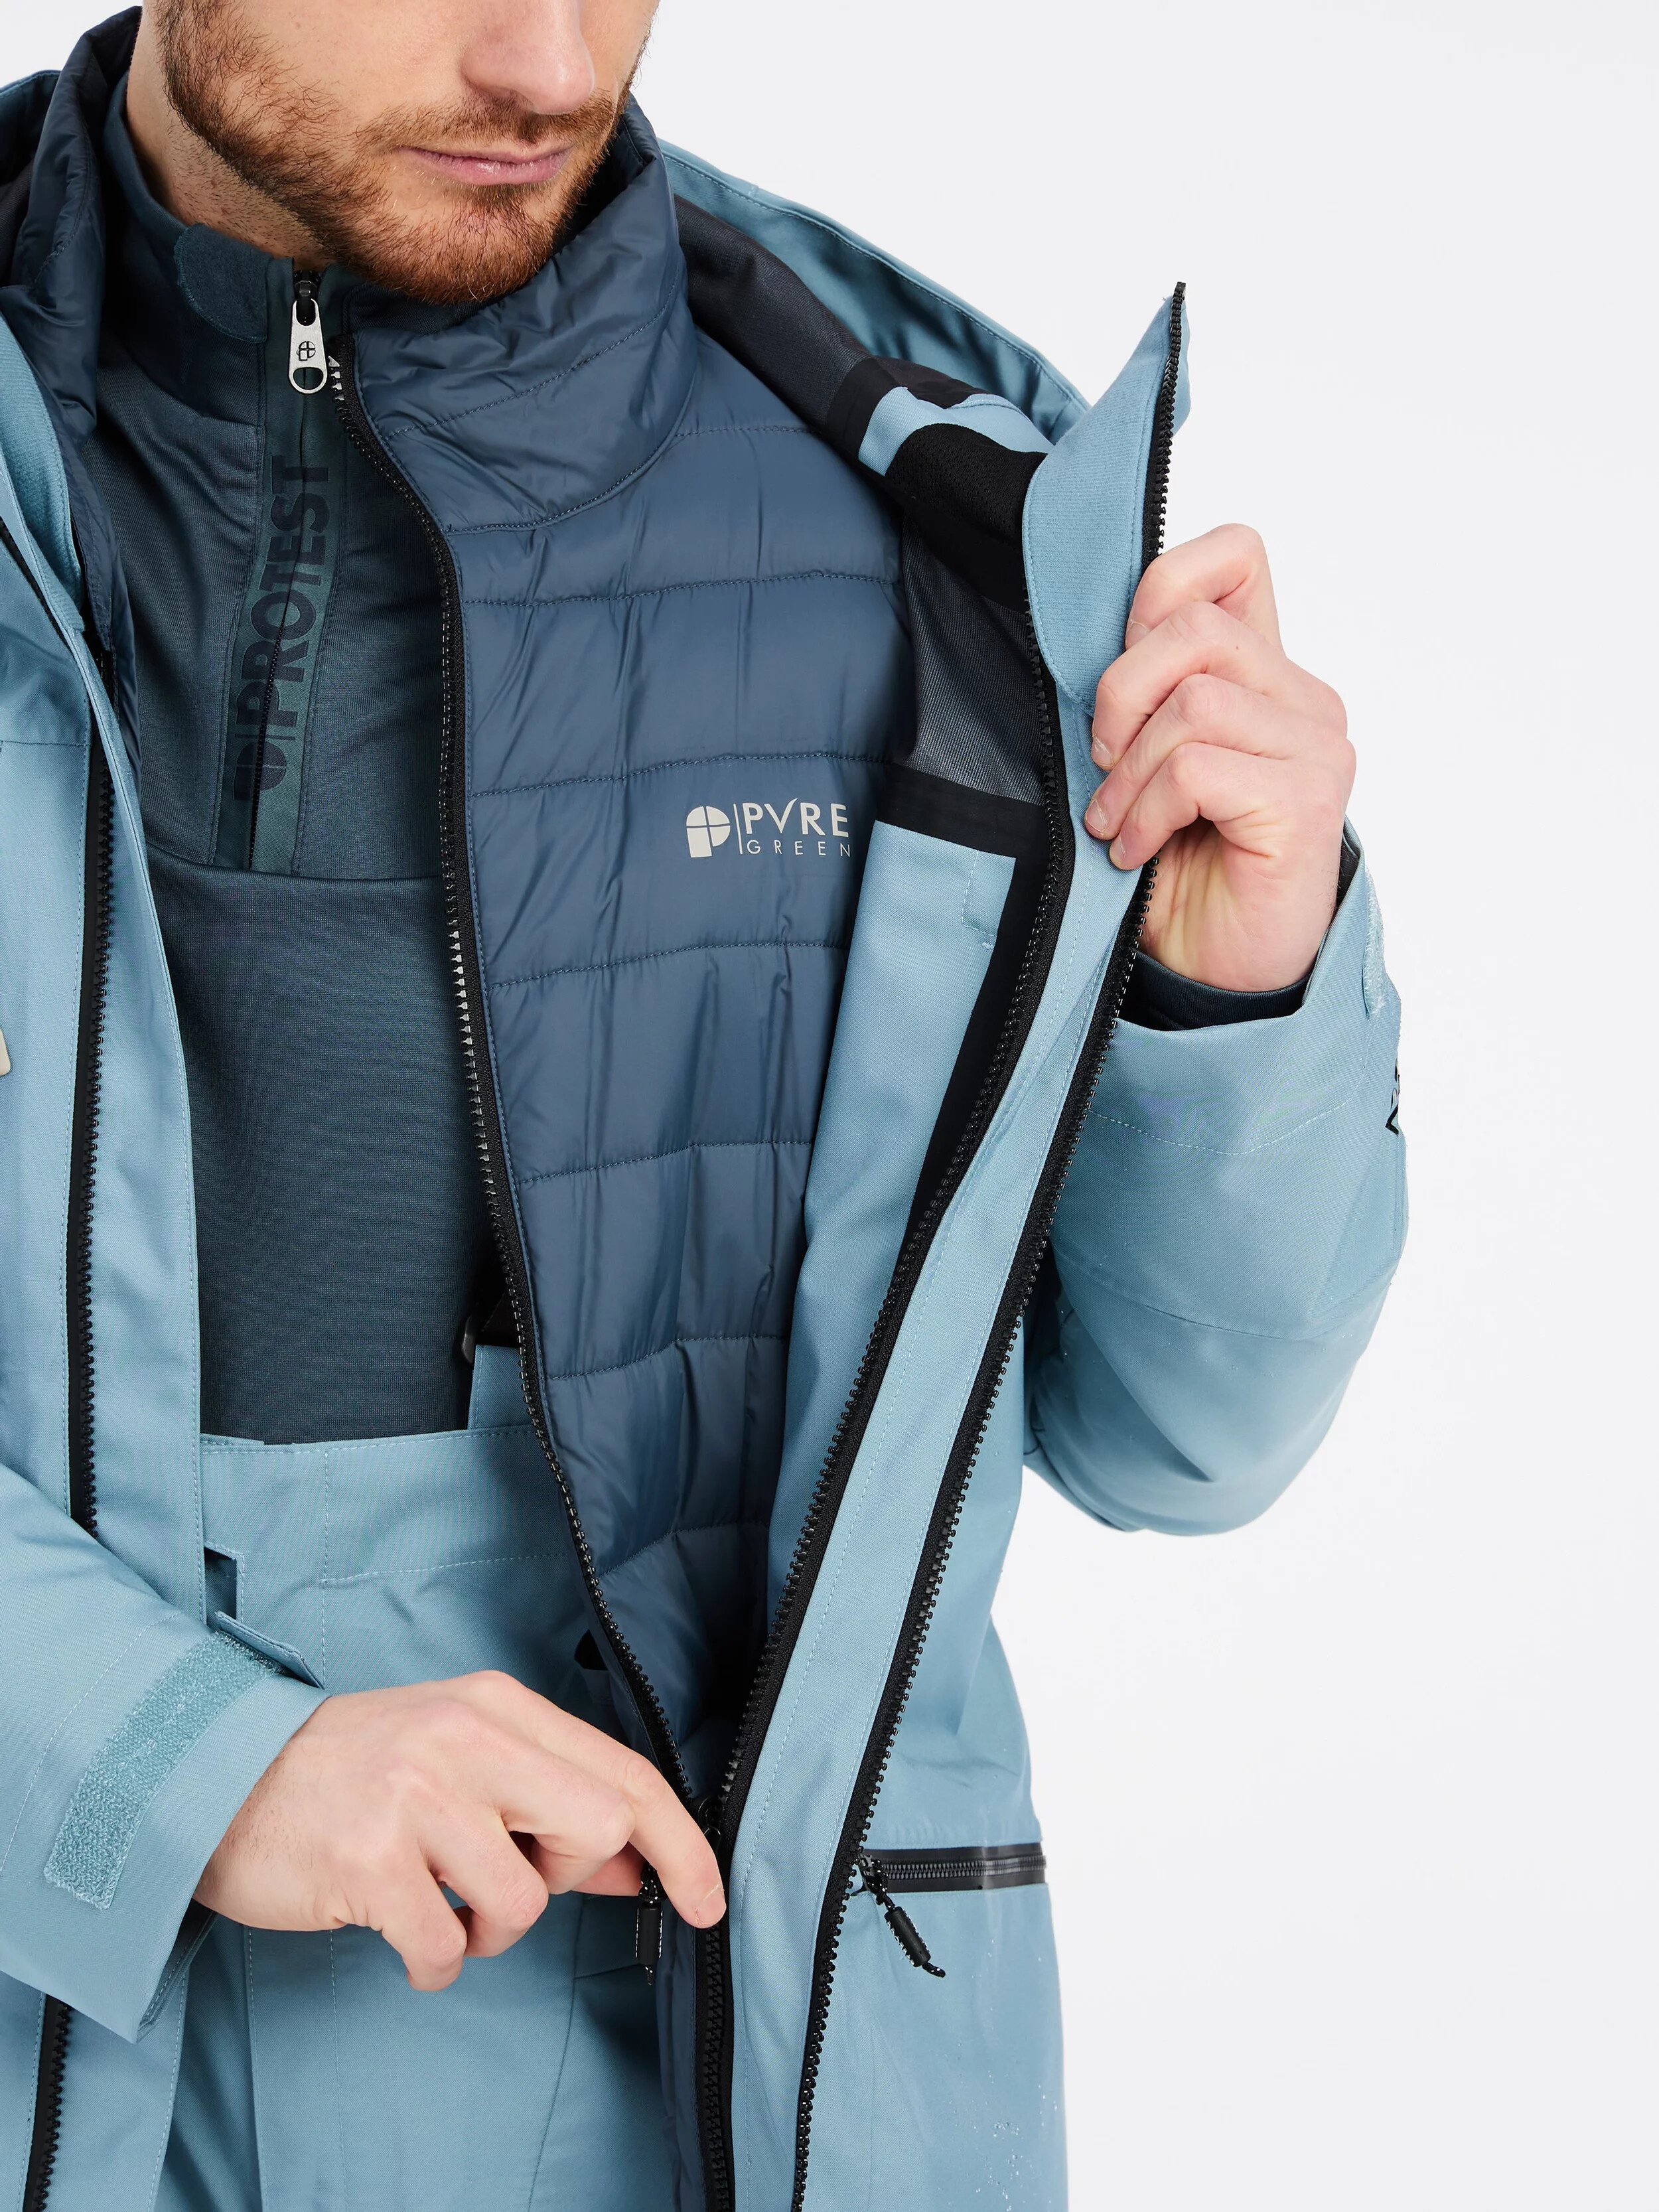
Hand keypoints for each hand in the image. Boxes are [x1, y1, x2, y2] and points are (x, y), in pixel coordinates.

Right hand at [196, 1671, 723, 1991]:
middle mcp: (463, 1736)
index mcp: (495, 1705)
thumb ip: (549, 1802)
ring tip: (440, 1902)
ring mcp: (415, 1796)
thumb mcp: (460, 1762)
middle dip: (572, 1875)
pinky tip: (404, 1932)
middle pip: (596, 1826)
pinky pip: (448, 1948)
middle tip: (514, 1875)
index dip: (680, 1843)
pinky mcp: (369, 1861)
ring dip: (489, 1929)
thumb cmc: (353, 1775)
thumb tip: (640, 1864)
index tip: (709, 1901)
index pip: (623, 1772)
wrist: (218, 1780)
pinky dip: (436, 1962)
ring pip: (522, 1901)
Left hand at [1083, 524, 1353, 992]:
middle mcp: (1303, 700)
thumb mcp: (1141, 764)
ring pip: (1194, 701)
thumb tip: (1086, 639)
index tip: (1118, 668)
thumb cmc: (1177, 870)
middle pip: (1195, 629)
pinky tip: (1137, 850)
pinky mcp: (1307, 801)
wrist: (1217, 976)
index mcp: (1263, 674)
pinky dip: (1147, 810)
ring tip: (1118, 822)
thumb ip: (1141, 695)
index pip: (1235, 557)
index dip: (1161, 586)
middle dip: (1118, 695)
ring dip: (1131, 771)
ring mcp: (1315, 749)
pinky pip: (1198, 768)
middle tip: (1102, 764)